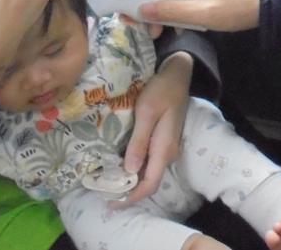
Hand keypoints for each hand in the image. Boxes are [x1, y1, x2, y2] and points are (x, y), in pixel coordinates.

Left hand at [112, 52, 192, 206]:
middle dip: (128, 191)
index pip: (149, 184)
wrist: (178, 75)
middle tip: (102, 192)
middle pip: (148, 181)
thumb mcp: (147, 113)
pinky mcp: (163, 141)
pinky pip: (148, 161)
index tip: (111, 203)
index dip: (131, 197)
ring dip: (130, 179)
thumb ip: (139, 141)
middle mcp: (167, 153)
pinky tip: (119, 163)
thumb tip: (129, 170)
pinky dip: (134, 167)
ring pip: (147, 172)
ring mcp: (166, 147)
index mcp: (164, 148)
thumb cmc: (161, 90)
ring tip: (107, 180)